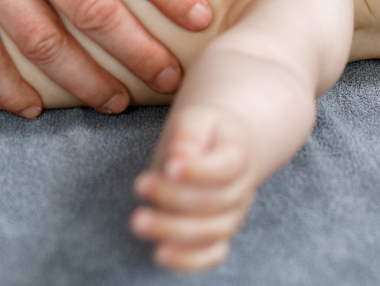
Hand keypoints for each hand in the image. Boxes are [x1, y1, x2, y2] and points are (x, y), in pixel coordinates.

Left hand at [131, 107, 256, 272]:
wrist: (219, 145)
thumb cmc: (203, 130)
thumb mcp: (195, 118)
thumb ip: (188, 134)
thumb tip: (177, 156)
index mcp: (239, 156)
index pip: (227, 168)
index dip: (200, 171)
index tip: (170, 166)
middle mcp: (240, 190)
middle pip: (215, 202)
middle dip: (175, 198)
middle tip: (140, 185)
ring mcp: (231, 216)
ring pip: (211, 232)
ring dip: (174, 230)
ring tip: (139, 221)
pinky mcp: (217, 235)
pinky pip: (211, 255)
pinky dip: (189, 260)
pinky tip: (159, 254)